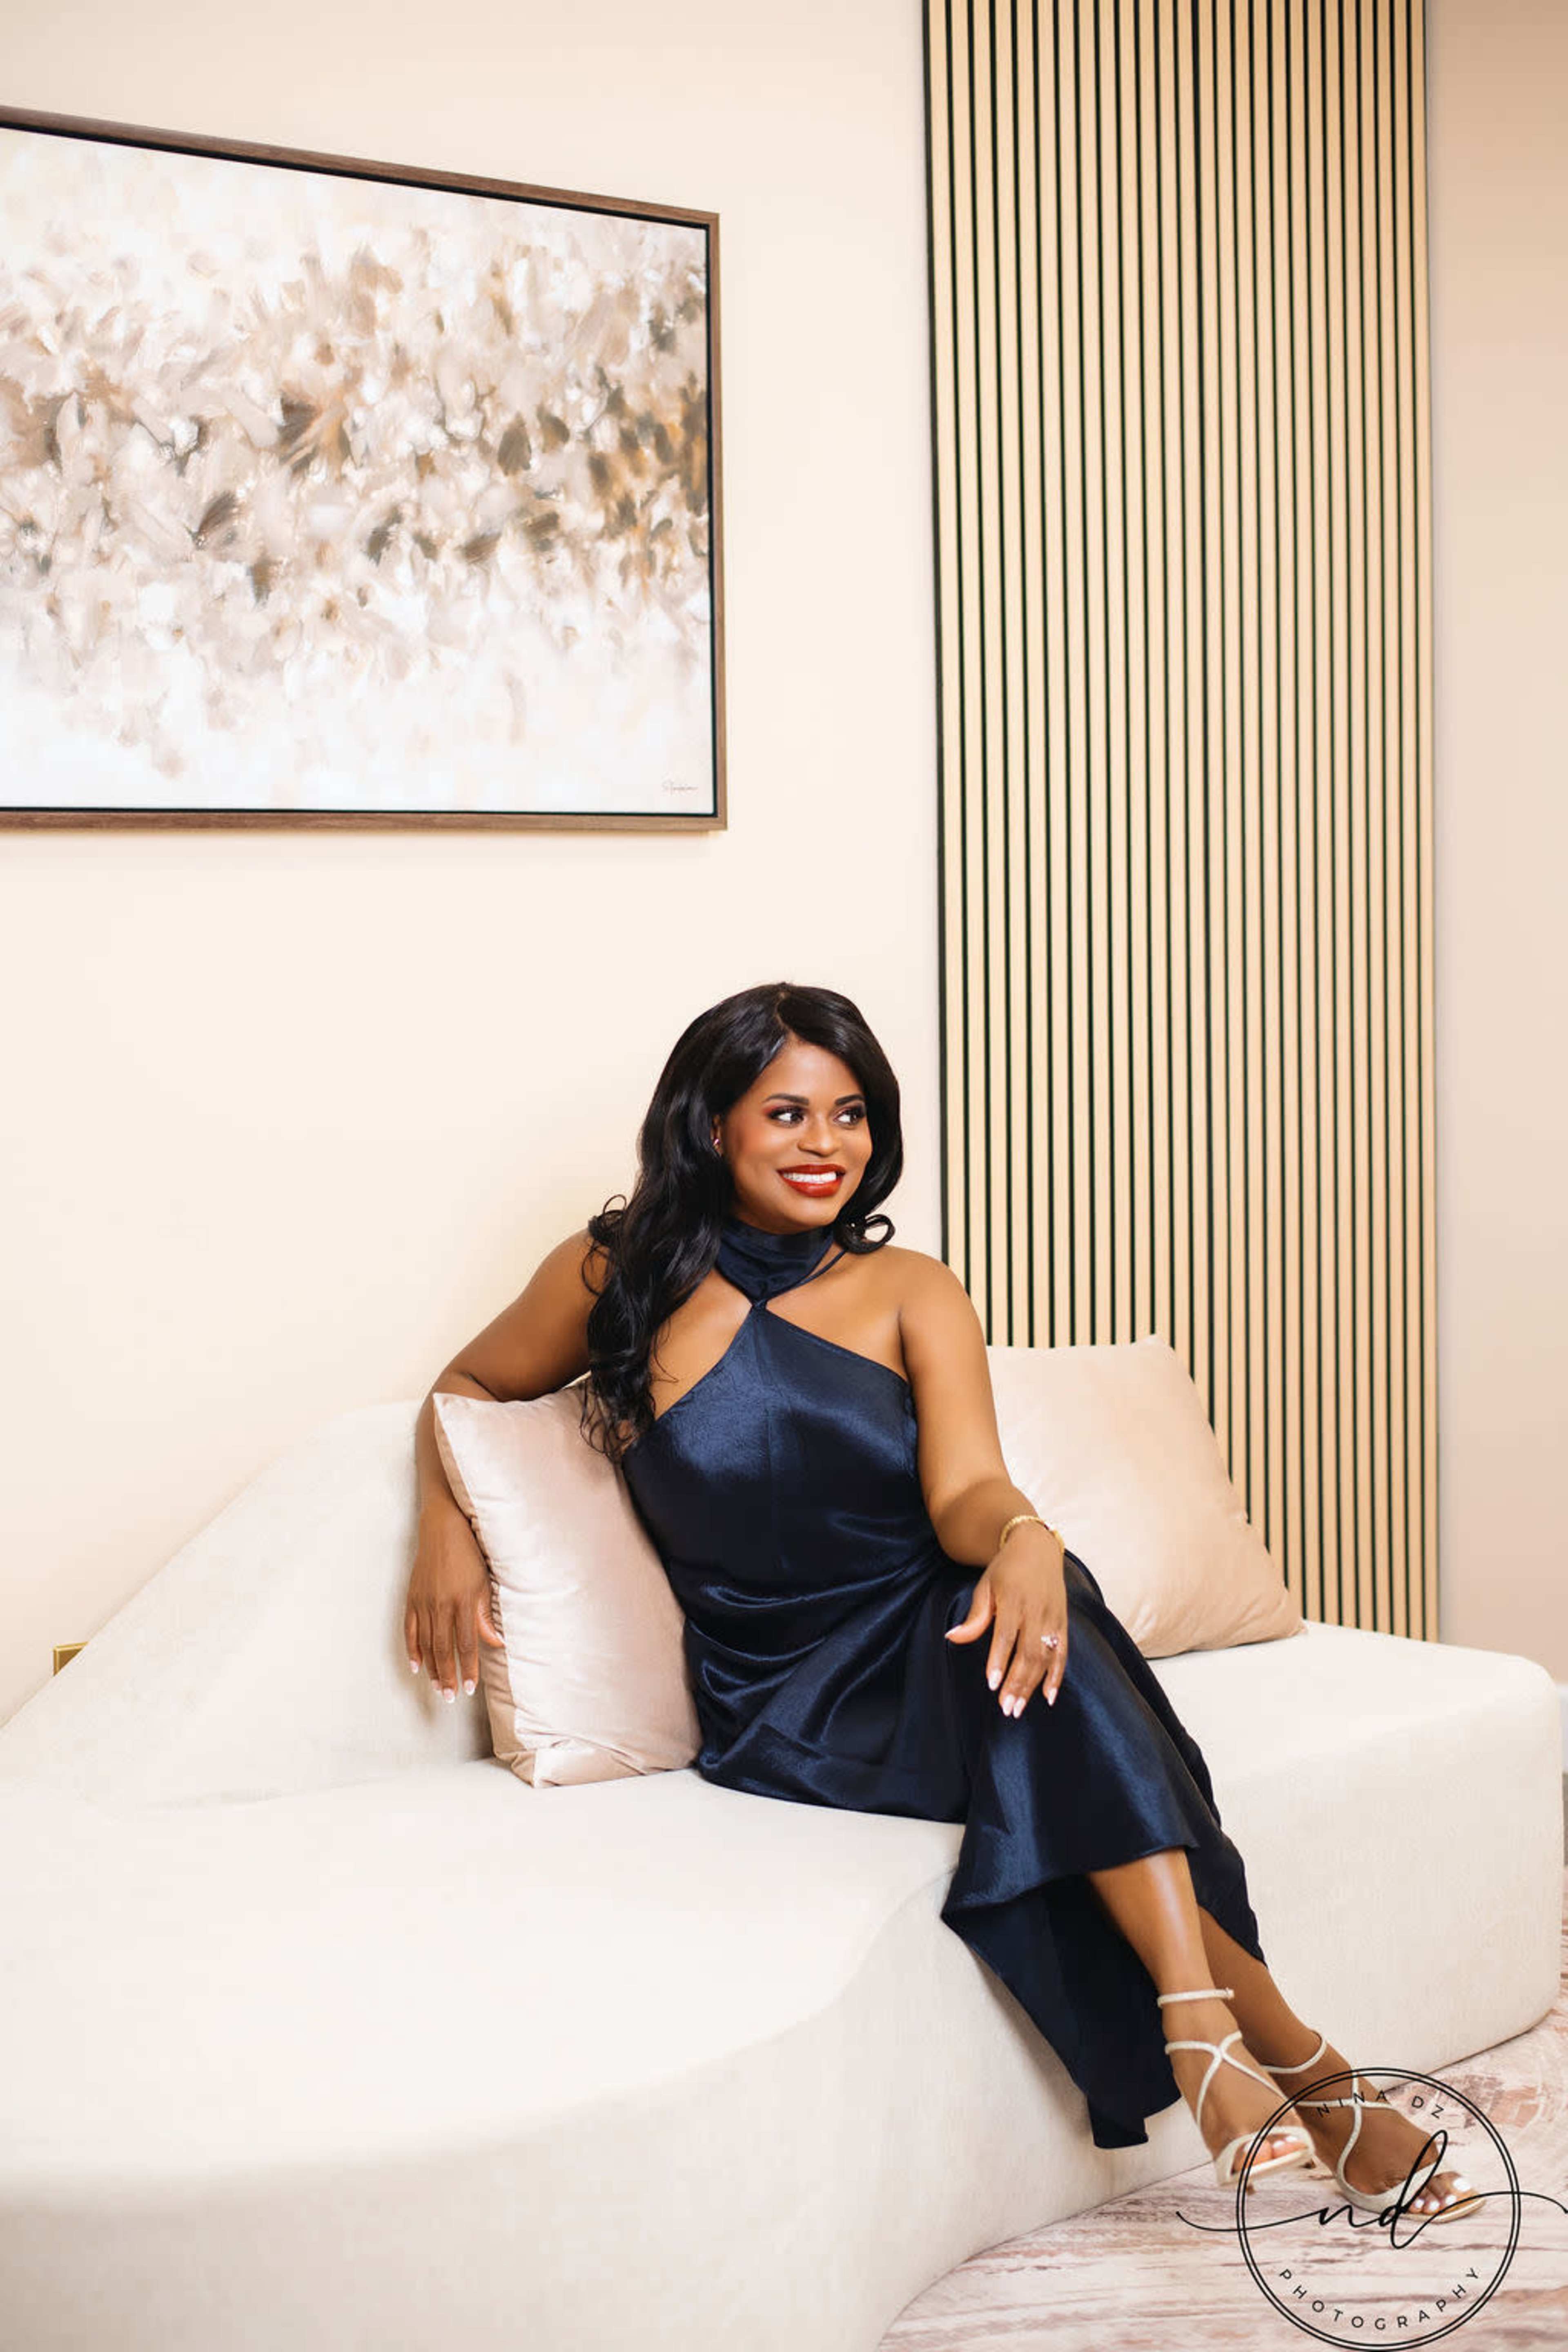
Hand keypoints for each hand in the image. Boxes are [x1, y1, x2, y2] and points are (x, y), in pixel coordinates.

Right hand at [404, 1508, 505, 1700]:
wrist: (443, 1529)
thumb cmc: (469, 1554)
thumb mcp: (483, 1584)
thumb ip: (485, 1617)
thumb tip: (495, 1643)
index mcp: (462, 1602)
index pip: (466, 1645)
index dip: (468, 1669)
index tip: (470, 1688)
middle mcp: (441, 1606)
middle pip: (444, 1649)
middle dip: (448, 1676)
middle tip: (450, 1697)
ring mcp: (423, 1603)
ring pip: (427, 1644)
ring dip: (432, 1668)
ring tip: (437, 1688)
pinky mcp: (411, 1598)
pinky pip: (410, 1630)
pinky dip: (412, 1649)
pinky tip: (415, 1666)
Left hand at [944, 1524, 1067, 1716]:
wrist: (1036, 1547)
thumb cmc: (1005, 1570)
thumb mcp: (985, 1586)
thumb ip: (975, 1616)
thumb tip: (951, 1637)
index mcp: (1014, 1600)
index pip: (1007, 1635)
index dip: (1000, 1660)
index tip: (992, 1684)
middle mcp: (1036, 1610)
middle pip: (1028, 1652)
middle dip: (1017, 1683)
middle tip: (1006, 1708)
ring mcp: (1053, 1618)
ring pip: (1045, 1657)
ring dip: (1033, 1685)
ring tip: (1019, 1707)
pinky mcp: (1063, 1623)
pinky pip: (1062, 1654)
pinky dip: (1057, 1676)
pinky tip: (1049, 1696)